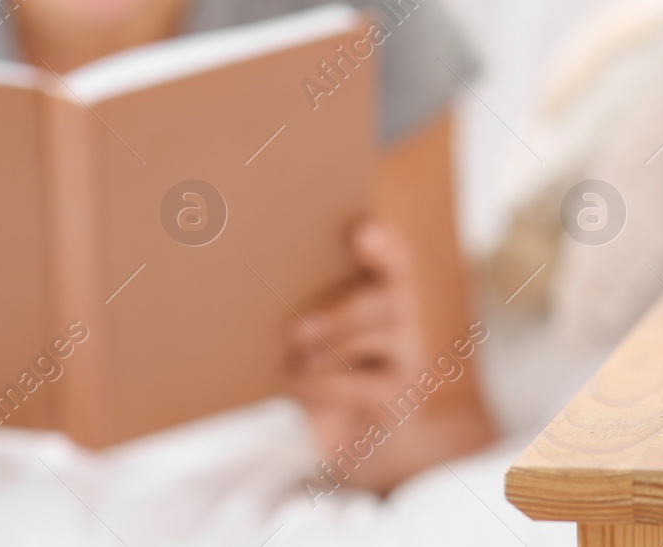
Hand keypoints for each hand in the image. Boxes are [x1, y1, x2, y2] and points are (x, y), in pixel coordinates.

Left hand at [286, 221, 494, 494]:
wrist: (356, 431)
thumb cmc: (324, 361)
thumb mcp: (314, 328)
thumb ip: (305, 297)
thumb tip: (256, 279)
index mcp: (384, 288)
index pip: (395, 260)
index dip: (384, 246)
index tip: (361, 230)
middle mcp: (404, 318)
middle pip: (391, 299)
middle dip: (343, 311)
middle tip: (293, 330)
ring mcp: (407, 359)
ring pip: (377, 339)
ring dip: (328, 349)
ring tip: (289, 361)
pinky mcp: (397, 398)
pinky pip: (361, 387)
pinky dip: (321, 385)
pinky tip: (292, 384)